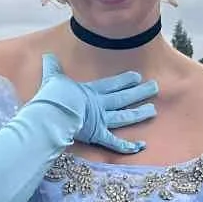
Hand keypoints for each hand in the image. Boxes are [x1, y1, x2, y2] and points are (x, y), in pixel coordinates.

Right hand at [38, 53, 156, 154]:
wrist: (51, 113)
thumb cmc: (51, 96)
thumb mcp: (52, 79)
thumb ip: (52, 68)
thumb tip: (47, 55)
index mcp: (89, 91)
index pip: (111, 85)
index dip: (125, 80)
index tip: (137, 76)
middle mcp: (99, 105)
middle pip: (123, 98)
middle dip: (139, 92)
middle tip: (154, 87)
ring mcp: (100, 120)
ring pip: (124, 117)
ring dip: (139, 114)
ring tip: (153, 110)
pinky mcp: (97, 135)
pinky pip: (114, 142)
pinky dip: (127, 146)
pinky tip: (141, 146)